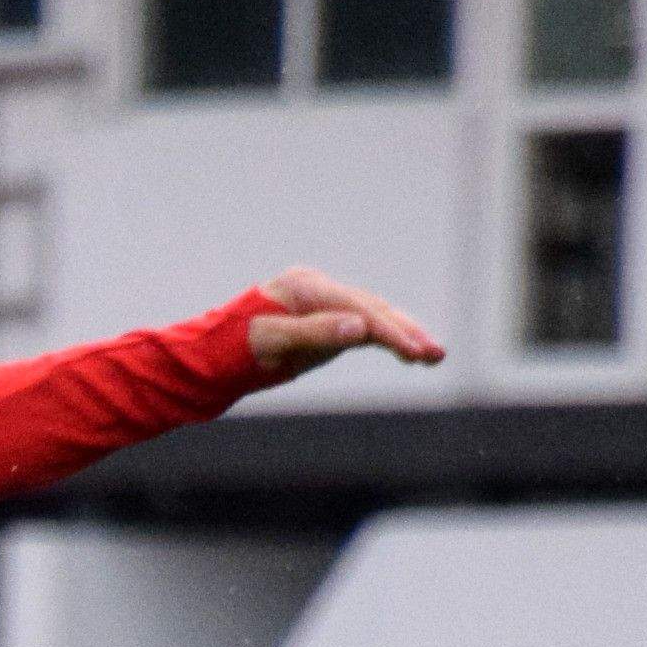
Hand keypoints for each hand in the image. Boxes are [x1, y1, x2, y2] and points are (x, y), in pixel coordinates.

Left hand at [246, 268, 443, 380]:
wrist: (210, 359)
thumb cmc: (235, 350)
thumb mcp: (273, 343)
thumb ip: (316, 333)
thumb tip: (361, 328)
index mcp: (306, 287)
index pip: (357, 309)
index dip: (389, 331)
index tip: (413, 351)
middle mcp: (319, 289)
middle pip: (372, 309)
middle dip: (406, 333)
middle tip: (436, 354)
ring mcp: (324, 304)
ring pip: (373, 317)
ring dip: (404, 336)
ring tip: (434, 356)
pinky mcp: (326, 323)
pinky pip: (364, 329)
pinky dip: (388, 340)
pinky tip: (412, 353)